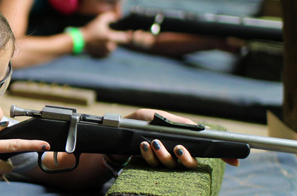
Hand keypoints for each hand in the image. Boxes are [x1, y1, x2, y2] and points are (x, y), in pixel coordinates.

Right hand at [80, 12, 129, 57]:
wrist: (80, 41)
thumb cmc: (90, 30)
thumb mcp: (100, 20)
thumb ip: (110, 17)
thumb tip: (117, 17)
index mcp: (110, 37)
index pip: (126, 38)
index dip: (129, 35)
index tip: (130, 32)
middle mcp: (109, 46)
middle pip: (117, 42)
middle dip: (114, 38)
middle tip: (106, 35)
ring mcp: (105, 53)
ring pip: (112, 48)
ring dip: (109, 44)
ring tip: (101, 40)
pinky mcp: (101, 56)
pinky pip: (107, 53)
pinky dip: (105, 49)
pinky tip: (99, 45)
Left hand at [125, 109, 239, 167]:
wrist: (115, 131)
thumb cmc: (141, 122)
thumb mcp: (162, 118)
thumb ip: (182, 123)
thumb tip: (203, 130)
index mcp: (183, 141)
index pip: (206, 151)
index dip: (222, 156)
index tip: (235, 161)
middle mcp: (174, 153)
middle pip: (190, 163)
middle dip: (186, 158)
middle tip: (179, 148)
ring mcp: (160, 160)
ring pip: (170, 165)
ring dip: (162, 154)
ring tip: (153, 142)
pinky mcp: (146, 164)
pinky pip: (151, 164)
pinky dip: (147, 154)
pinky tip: (142, 145)